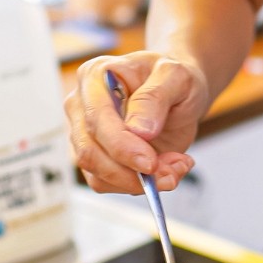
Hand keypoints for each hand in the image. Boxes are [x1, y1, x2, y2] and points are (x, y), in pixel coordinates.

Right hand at [64, 51, 208, 193]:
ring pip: (99, 175)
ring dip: (140, 182)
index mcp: (94, 77)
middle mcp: (82, 107)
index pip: (96, 120)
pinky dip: (141, 186)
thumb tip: (137, 130)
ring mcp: (87, 136)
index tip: (151, 162)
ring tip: (176, 167)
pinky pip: (110, 185)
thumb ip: (155, 97)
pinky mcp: (99, 160)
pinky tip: (167, 171)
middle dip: (131, 172)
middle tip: (172, 172)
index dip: (122, 146)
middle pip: (90, 153)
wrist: (180, 95)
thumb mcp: (176, 76)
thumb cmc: (174, 79)